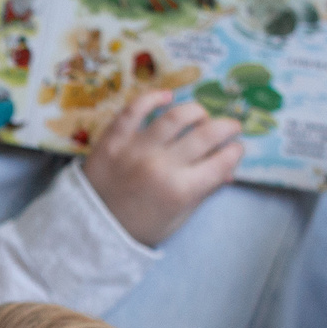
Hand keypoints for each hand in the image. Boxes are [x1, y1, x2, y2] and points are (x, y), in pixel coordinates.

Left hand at [81, 87, 242, 244]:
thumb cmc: (139, 228)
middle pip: (206, 134)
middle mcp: (161, 166)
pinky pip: (134, 109)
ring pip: (176, 116)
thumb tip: (228, 171)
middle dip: (227, 127)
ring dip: (196, 112)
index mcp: (181, 190)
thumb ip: (202, 192)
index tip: (236, 148)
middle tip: (230, 126)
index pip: (222, 161)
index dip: (235, 152)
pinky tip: (166, 97)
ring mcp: (136, 150)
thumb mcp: (177, 218)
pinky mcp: (112, 140)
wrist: (90, 230)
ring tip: (201, 116)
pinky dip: (152, 98)